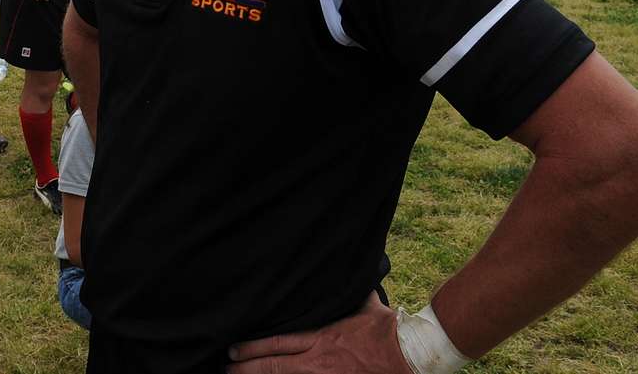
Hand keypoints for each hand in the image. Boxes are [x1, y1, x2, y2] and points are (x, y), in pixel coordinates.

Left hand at [227, 293, 410, 373]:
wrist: (410, 354)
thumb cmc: (388, 330)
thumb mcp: (365, 306)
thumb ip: (349, 294)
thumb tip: (347, 272)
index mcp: (321, 338)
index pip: (277, 343)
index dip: (252, 347)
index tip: (234, 349)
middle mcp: (318, 362)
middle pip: (273, 367)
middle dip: (247, 369)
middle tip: (226, 369)